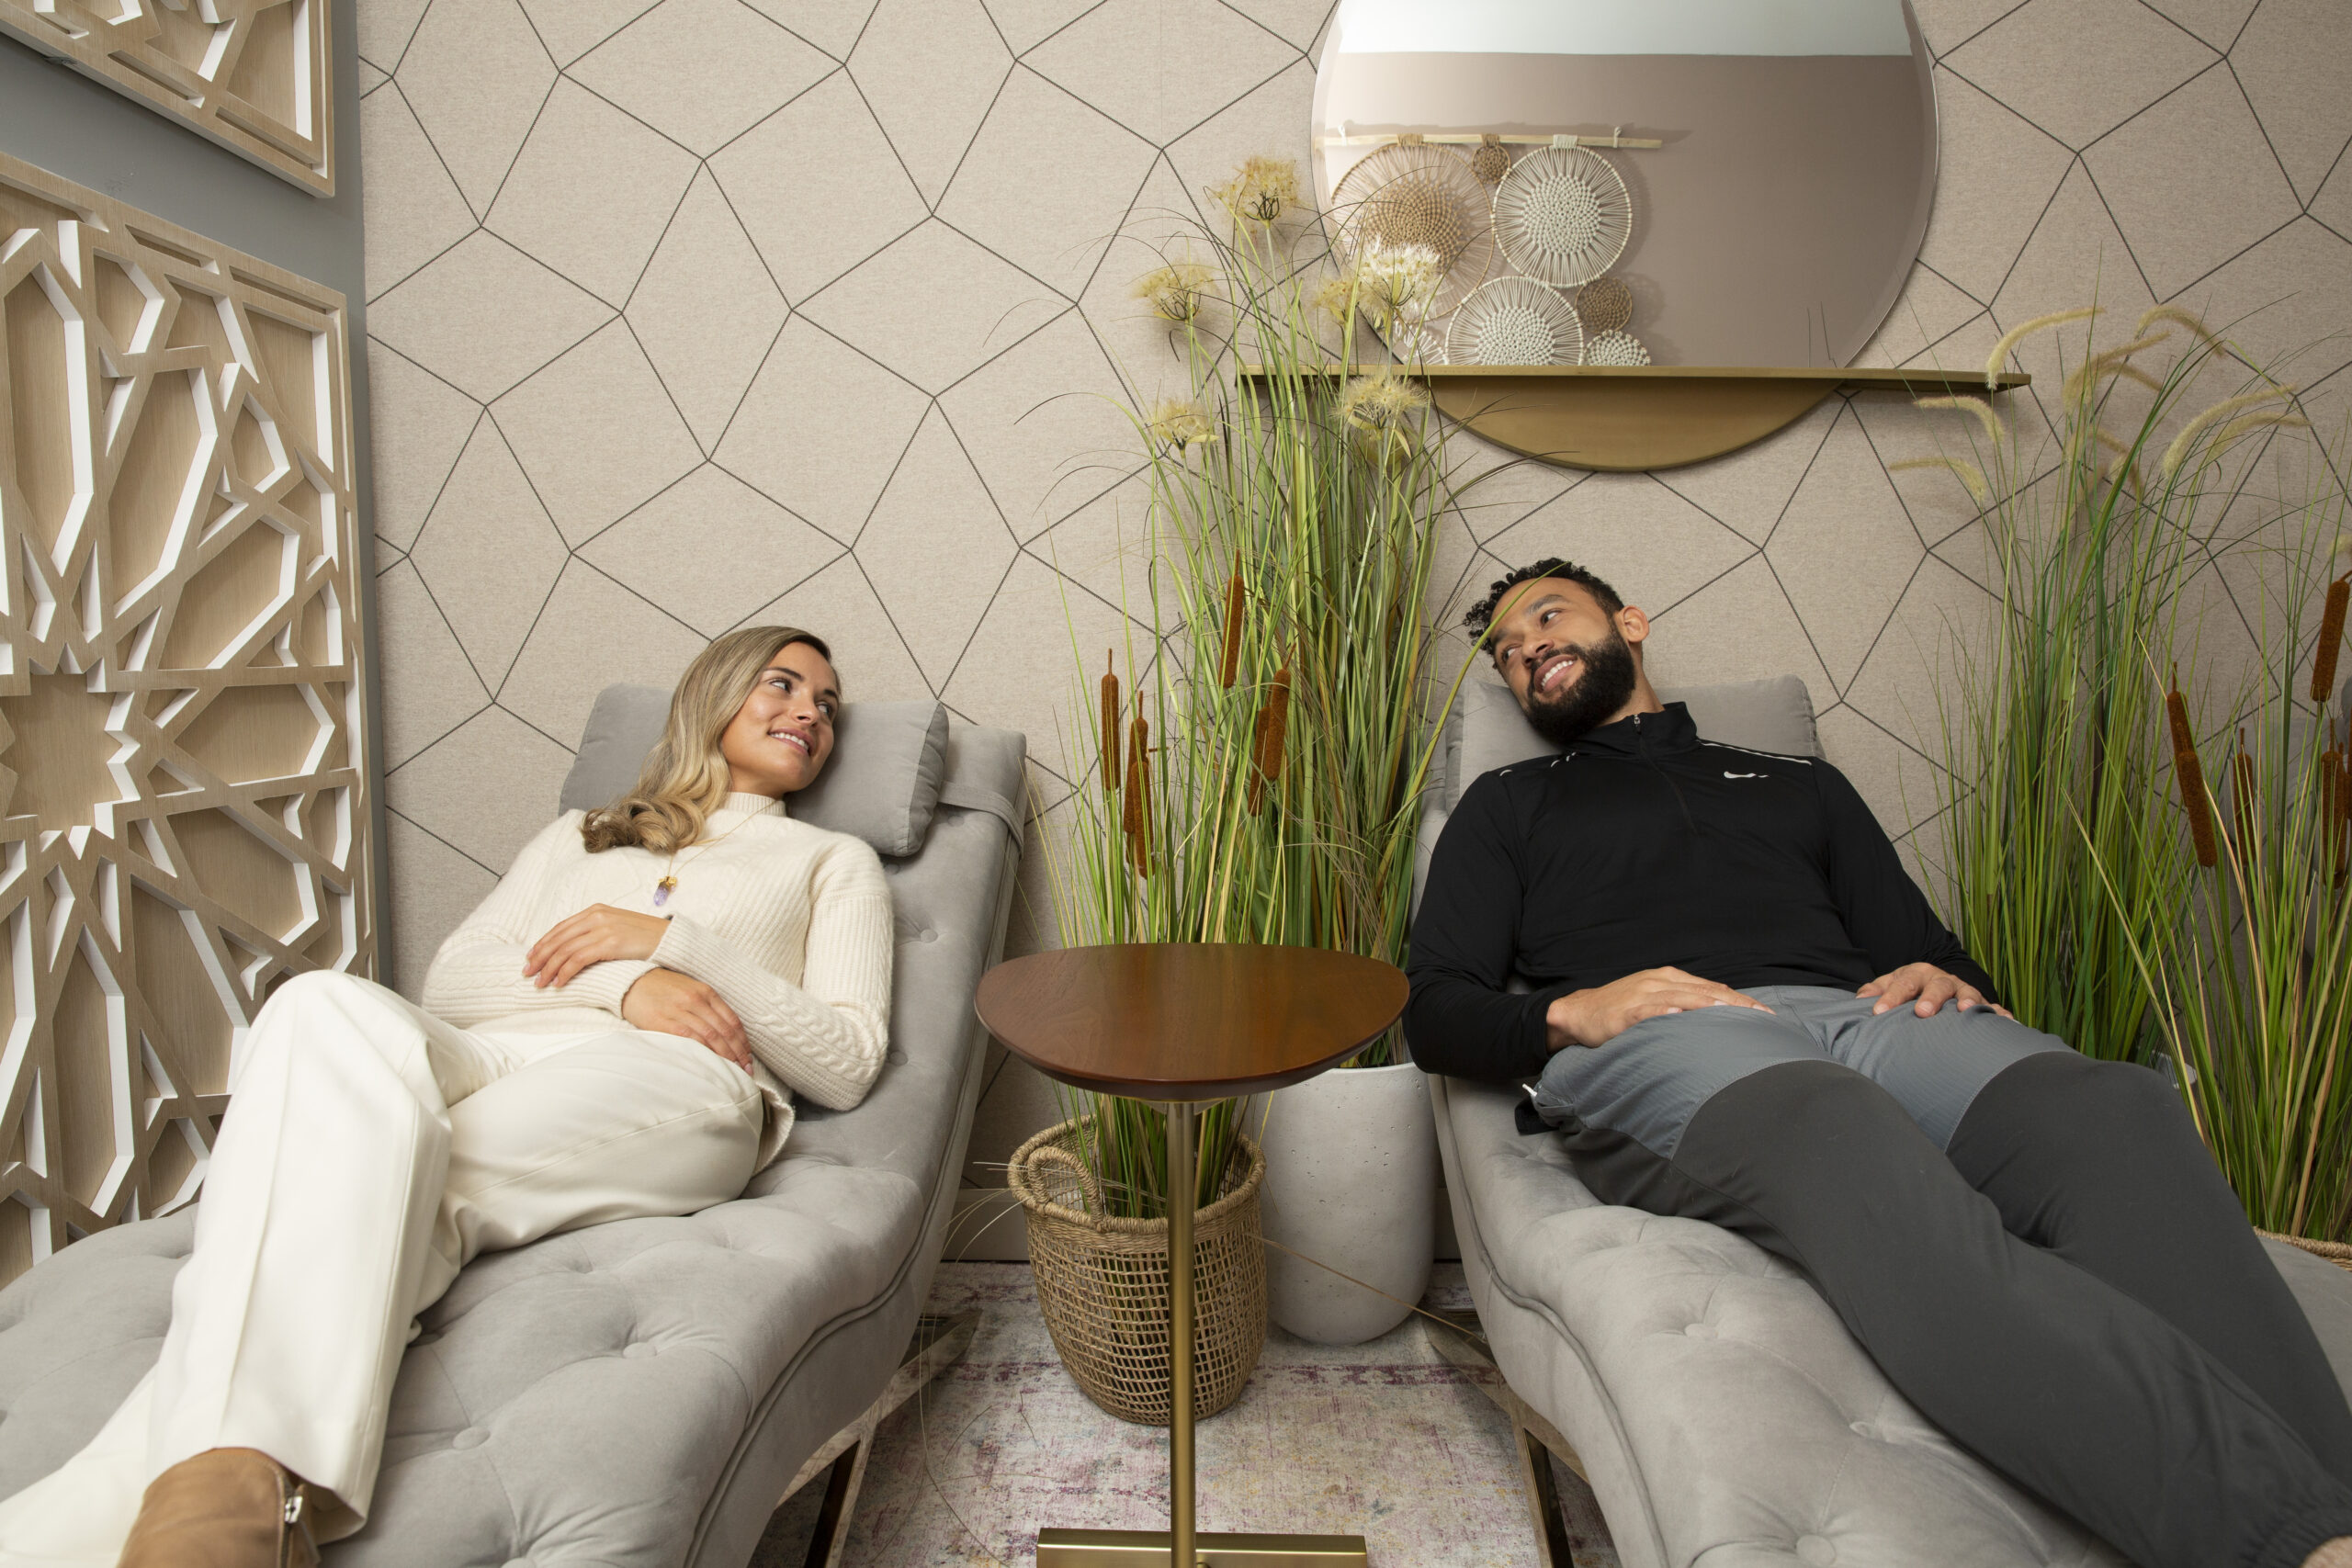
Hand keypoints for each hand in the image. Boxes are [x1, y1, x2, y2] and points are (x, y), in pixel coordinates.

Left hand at [524, 904, 669, 988]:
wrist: (672, 939)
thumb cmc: (647, 938)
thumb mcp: (618, 928)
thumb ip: (597, 932)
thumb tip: (575, 949)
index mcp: (596, 910)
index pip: (561, 928)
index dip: (543, 944)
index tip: (531, 958)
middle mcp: (596, 916)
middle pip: (558, 938)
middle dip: (540, 957)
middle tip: (527, 973)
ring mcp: (603, 928)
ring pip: (565, 950)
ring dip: (549, 968)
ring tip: (540, 983)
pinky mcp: (610, 943)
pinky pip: (578, 959)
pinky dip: (565, 972)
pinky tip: (559, 983)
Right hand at [621, 969, 751, 1070]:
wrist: (632, 982)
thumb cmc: (663, 989)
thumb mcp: (690, 990)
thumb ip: (708, 1007)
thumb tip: (726, 1034)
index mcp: (706, 992)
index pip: (732, 1020)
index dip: (743, 1041)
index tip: (748, 1057)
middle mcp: (696, 1000)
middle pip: (724, 1031)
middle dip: (738, 1053)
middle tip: (746, 1070)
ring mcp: (680, 1011)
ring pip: (710, 1037)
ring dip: (724, 1056)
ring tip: (732, 1071)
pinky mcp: (664, 1022)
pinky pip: (689, 1039)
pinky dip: (703, 1053)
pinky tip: (710, 1064)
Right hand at [1546, 967, 1773, 1049]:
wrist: (1579, 1012)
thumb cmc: (1621, 1009)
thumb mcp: (1655, 998)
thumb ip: (1684, 1001)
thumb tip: (1719, 1010)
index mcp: (1669, 978)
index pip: (1713, 988)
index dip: (1740, 1000)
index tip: (1765, 1013)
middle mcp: (1659, 982)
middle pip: (1705, 992)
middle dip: (1735, 1004)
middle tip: (1761, 1017)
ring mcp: (1642, 995)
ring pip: (1682, 998)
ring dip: (1708, 1006)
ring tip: (1731, 1013)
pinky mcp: (1625, 1012)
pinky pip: (1649, 1011)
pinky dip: (1665, 1011)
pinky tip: (1679, 1015)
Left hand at [1858, 962, 2010, 1018]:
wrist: (1936, 983)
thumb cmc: (1910, 988)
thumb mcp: (1891, 984)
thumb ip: (1876, 991)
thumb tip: (1859, 1001)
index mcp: (1918, 973)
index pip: (1903, 983)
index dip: (1891, 997)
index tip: (1879, 1013)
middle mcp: (1943, 980)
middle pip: (1938, 986)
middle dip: (1931, 998)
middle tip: (1922, 1013)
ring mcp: (1964, 991)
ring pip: (1968, 993)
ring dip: (1968, 1000)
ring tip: (1965, 1010)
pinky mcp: (1981, 1004)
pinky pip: (1994, 1009)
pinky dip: (2001, 1014)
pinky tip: (2007, 1022)